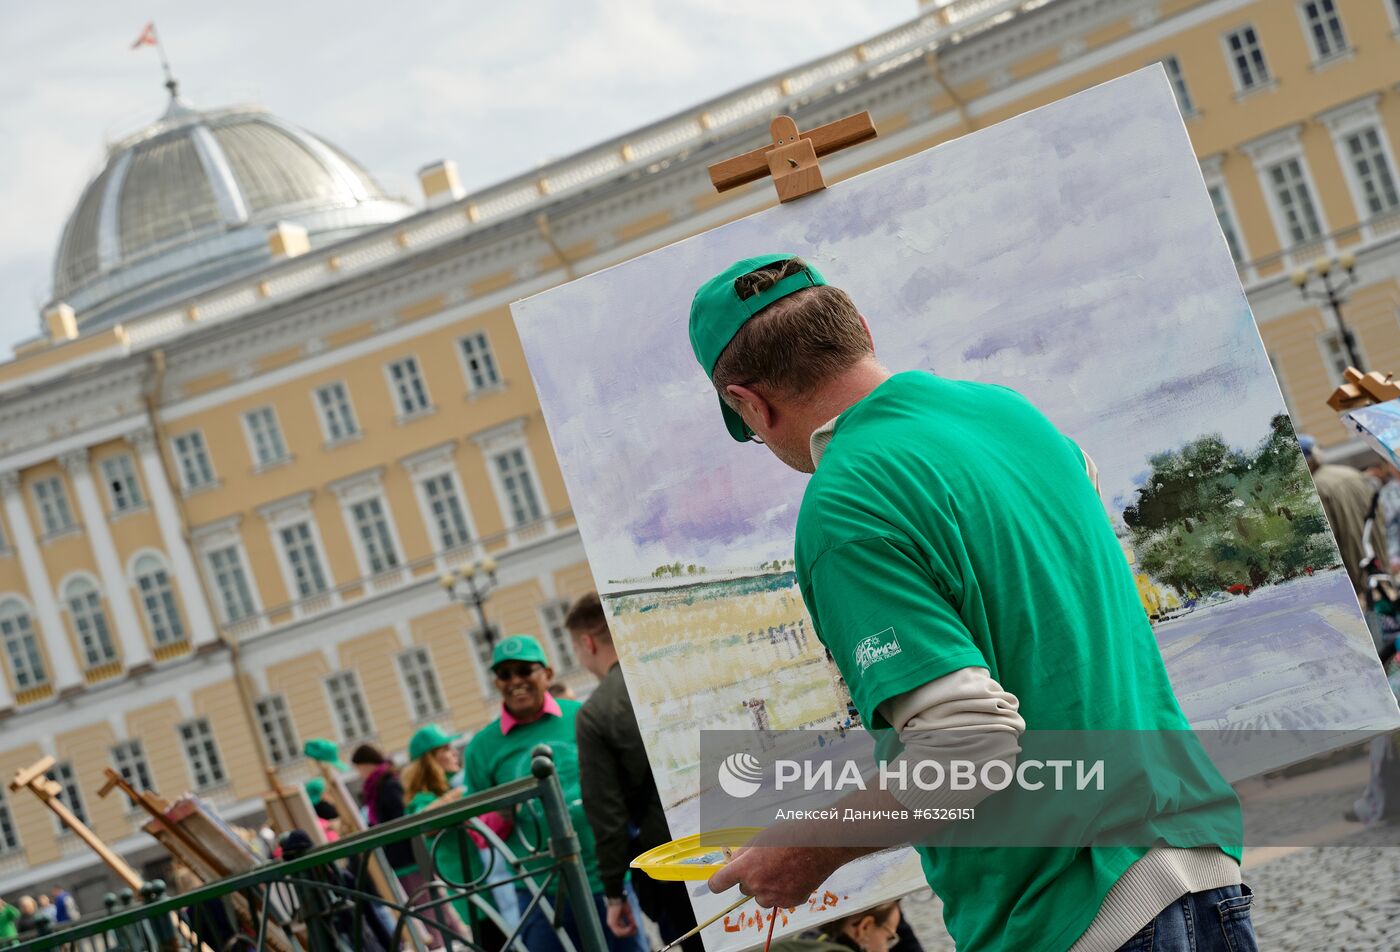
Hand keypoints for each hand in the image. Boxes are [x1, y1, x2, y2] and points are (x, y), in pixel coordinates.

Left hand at [606, 899, 637, 936]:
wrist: (617, 898)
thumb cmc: (621, 903)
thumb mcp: (628, 913)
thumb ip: (631, 920)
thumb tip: (636, 926)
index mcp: (615, 922)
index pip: (621, 931)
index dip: (628, 932)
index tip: (635, 931)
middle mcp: (612, 924)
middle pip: (620, 934)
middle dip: (628, 933)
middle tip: (635, 931)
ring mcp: (611, 924)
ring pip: (619, 934)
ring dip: (627, 932)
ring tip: (633, 928)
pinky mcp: (612, 923)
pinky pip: (618, 931)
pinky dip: (625, 930)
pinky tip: (630, 927)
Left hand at [707, 845, 846, 908]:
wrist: (820, 844)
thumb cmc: (791, 836)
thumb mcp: (760, 838)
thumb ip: (743, 853)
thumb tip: (733, 862)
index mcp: (746, 868)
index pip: (718, 883)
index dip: (717, 882)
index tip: (719, 881)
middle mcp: (757, 886)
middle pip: (744, 888)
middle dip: (750, 878)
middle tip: (766, 863)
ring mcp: (774, 897)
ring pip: (761, 897)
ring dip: (765, 887)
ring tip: (781, 868)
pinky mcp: (789, 902)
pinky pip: (778, 900)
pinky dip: (782, 890)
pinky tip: (793, 875)